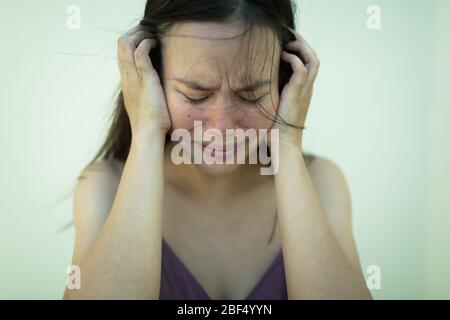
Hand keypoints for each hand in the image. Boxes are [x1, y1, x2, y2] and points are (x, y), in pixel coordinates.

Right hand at [117, 24, 171, 136]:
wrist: (148, 135)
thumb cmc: (152, 124)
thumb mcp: (148, 105)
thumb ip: (149, 94)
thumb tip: (158, 90)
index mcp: (127, 83)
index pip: (122, 55)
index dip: (131, 42)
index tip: (143, 38)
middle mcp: (127, 78)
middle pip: (120, 45)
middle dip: (133, 32)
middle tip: (147, 30)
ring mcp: (133, 78)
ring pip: (126, 44)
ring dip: (139, 33)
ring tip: (151, 32)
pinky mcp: (145, 79)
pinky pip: (140, 52)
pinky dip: (147, 42)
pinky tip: (156, 43)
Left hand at [271, 29, 319, 147]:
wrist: (282, 144)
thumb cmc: (275, 129)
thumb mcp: (274, 106)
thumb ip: (271, 94)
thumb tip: (255, 84)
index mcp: (303, 91)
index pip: (309, 64)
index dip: (301, 51)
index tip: (287, 42)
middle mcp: (307, 89)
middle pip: (314, 58)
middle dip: (303, 44)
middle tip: (289, 35)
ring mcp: (305, 91)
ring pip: (313, 60)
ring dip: (302, 47)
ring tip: (288, 42)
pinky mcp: (298, 93)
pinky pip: (301, 69)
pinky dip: (294, 59)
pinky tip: (282, 56)